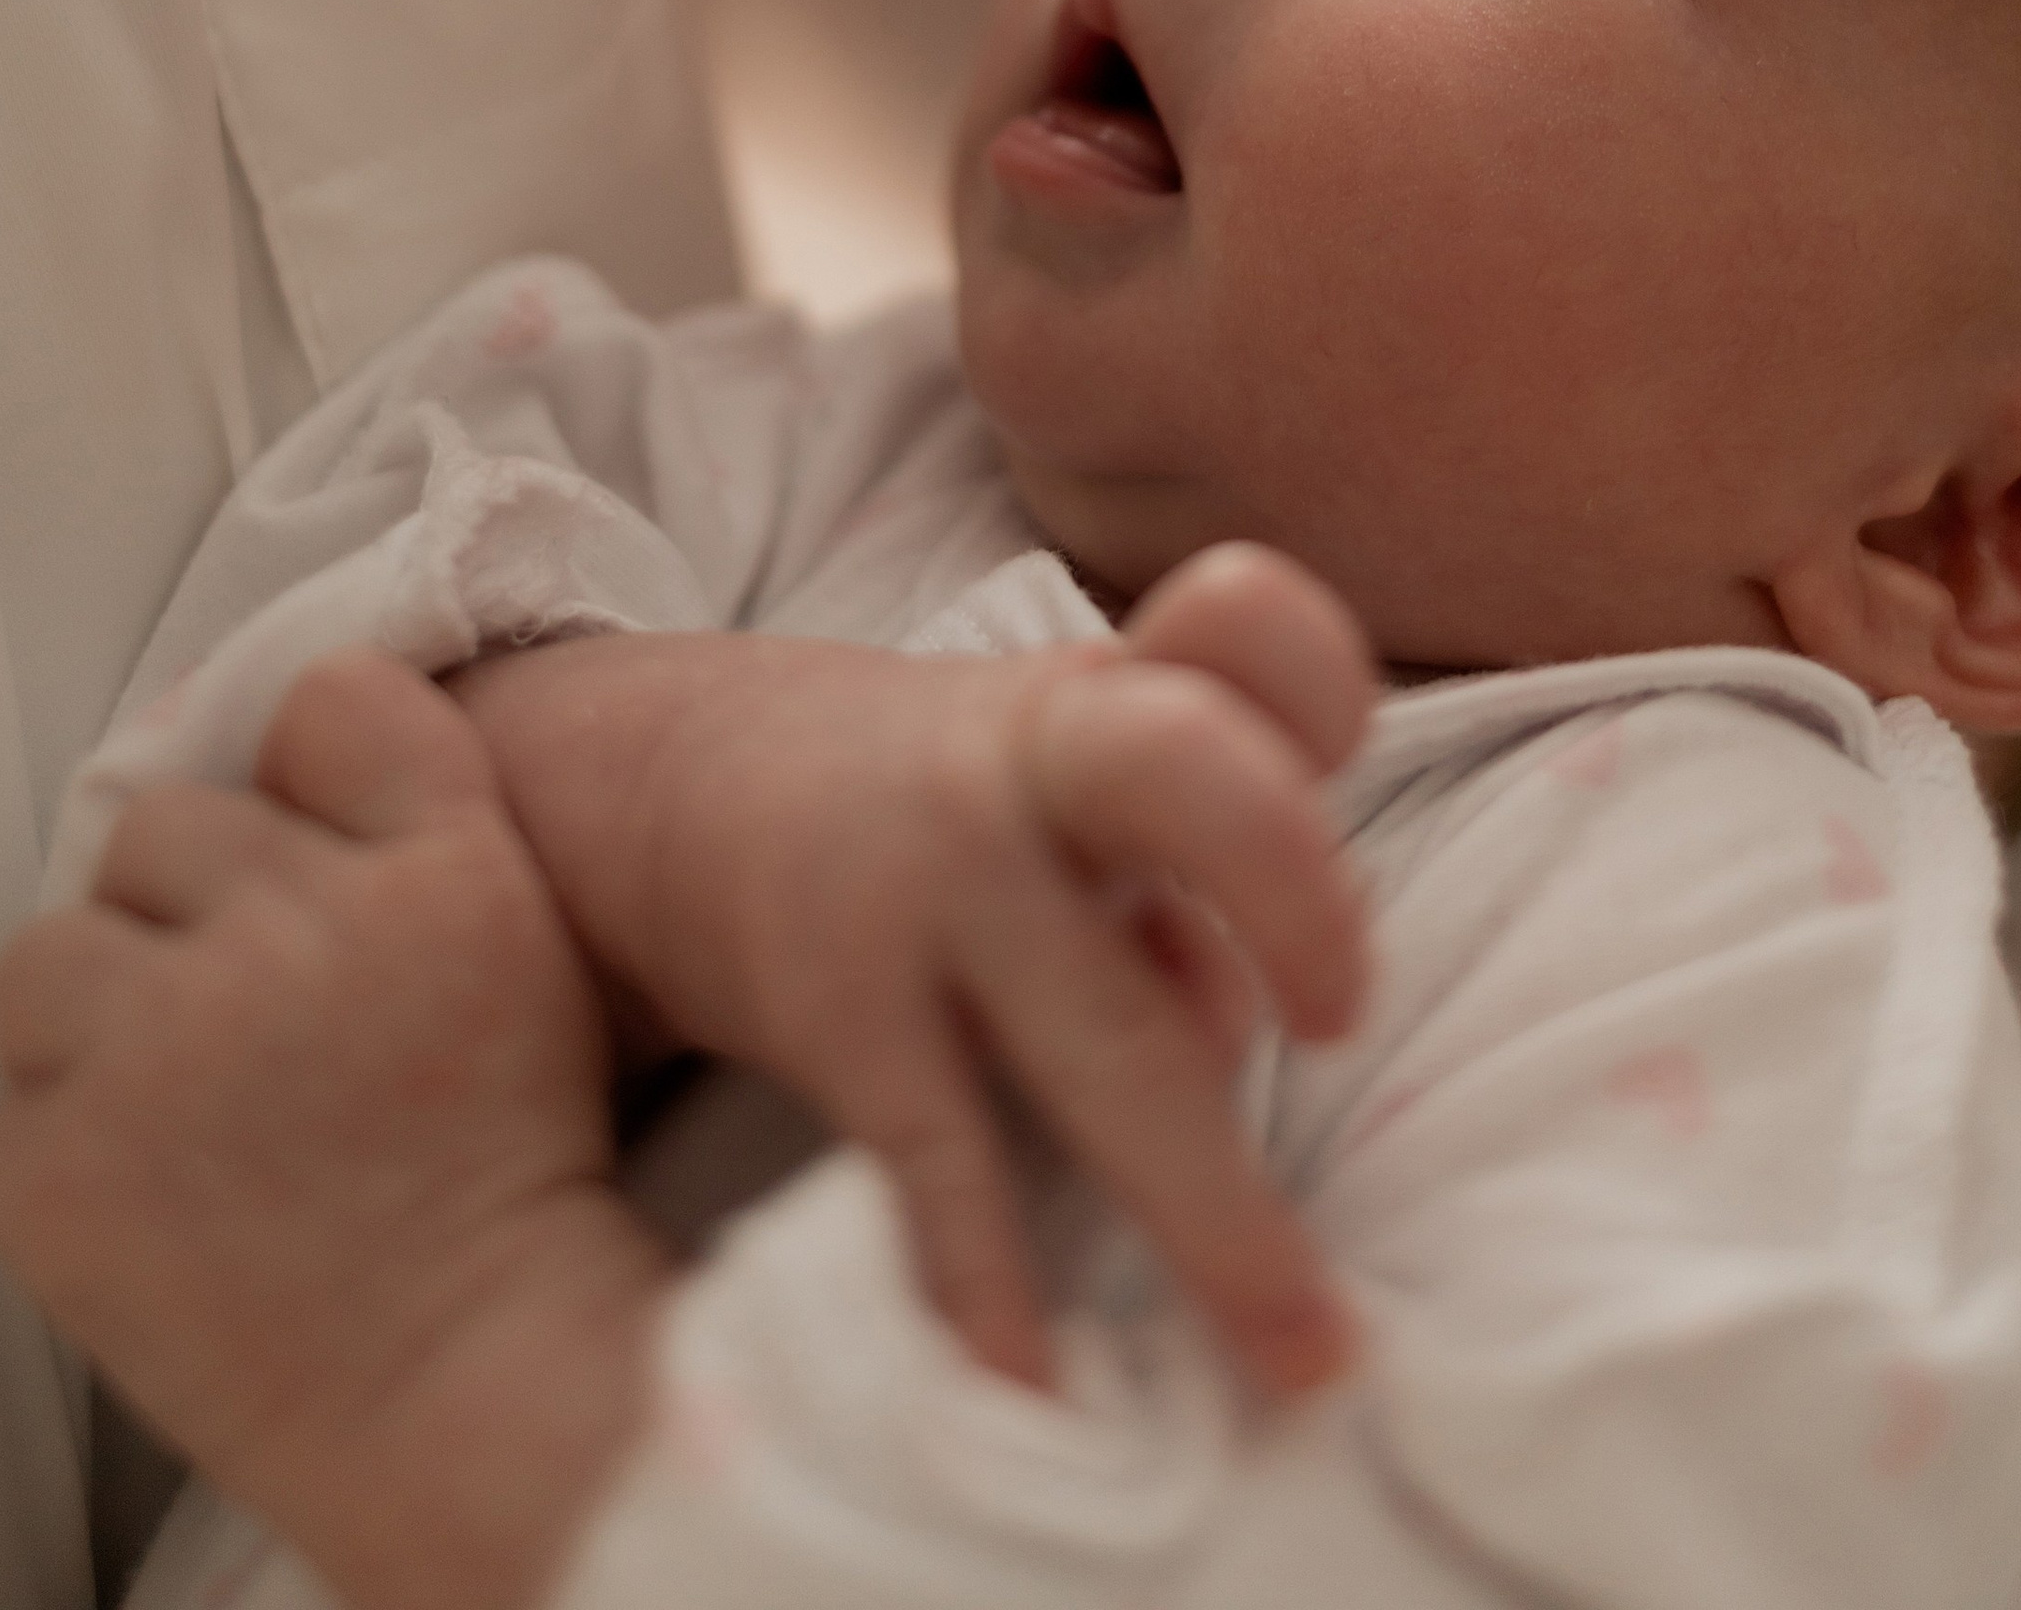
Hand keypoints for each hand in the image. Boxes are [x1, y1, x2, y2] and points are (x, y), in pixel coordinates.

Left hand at [0, 658, 666, 1609]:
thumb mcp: (529, 949)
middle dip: (189, 912)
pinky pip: (6, 1113)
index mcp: (432, 867)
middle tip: (251, 1028)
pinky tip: (154, 1205)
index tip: (306, 854)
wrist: (467, 1386)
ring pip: (50, 954)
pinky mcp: (55, 1169)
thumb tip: (283, 765)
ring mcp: (163, 1045)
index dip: (302, 778)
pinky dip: (61, 1159)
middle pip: (165, 826)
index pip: (327, 707)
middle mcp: (295, 929)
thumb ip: (420, 825)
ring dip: (99, 1020)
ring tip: (184, 1115)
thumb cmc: (509, 1184)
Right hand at [453, 541, 1376, 1395]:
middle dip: (1302, 905)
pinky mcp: (839, 1007)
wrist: (667, 777)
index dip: (1318, 679)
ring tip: (1300, 1352)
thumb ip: (1194, 857)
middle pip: (1194, 779)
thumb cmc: (955, 802)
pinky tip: (1039, 1391)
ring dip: (1218, 1210)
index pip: (1244, 630)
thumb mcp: (1072, 767)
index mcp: (1115, 697)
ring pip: (1107, 1036)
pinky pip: (943, 1160)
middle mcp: (1038, 767)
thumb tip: (1255, 1019)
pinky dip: (994, 1285)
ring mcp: (933, 881)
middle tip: (1347, 1028)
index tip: (1353, 765)